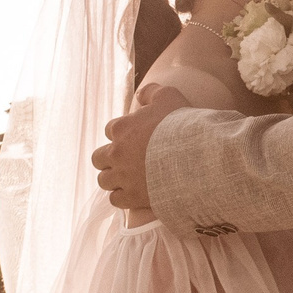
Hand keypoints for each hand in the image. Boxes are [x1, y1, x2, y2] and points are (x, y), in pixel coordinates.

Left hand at [92, 82, 189, 209]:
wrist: (194, 156)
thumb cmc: (182, 124)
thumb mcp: (169, 96)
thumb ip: (151, 92)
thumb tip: (139, 96)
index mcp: (121, 128)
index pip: (110, 130)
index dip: (122, 134)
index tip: (135, 139)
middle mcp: (116, 153)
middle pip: (98, 158)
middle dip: (109, 159)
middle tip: (126, 160)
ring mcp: (122, 176)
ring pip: (104, 180)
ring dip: (113, 179)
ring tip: (128, 179)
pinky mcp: (131, 196)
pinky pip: (115, 200)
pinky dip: (122, 197)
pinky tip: (134, 193)